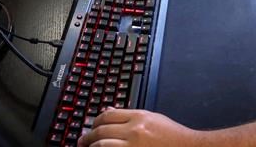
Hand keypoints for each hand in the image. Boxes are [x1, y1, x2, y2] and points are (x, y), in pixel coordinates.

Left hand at [78, 108, 197, 146]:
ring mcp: (133, 146)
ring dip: (92, 146)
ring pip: (102, 144)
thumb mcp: (153, 119)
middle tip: (82, 140)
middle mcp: (134, 130)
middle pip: (102, 129)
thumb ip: (130, 115)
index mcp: (139, 117)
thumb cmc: (173, 137)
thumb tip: (109, 111)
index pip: (108, 114)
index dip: (95, 121)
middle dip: (88, 136)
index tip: (91, 127)